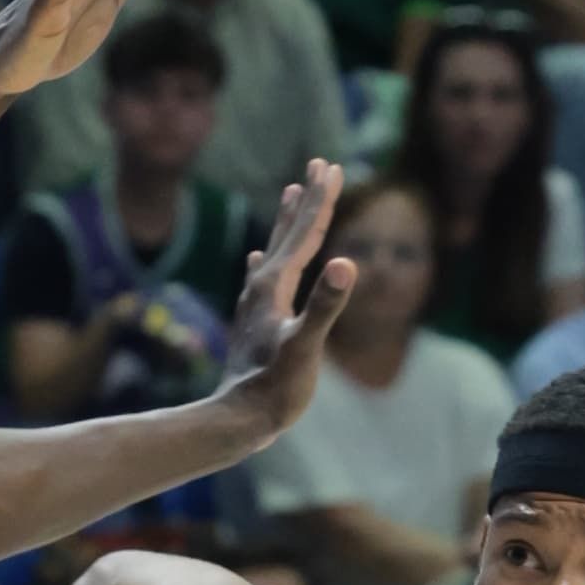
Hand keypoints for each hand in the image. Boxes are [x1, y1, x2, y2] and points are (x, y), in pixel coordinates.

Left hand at [211, 167, 355, 444]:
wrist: (237, 420)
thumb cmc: (276, 389)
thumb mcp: (306, 347)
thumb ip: (325, 305)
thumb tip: (347, 264)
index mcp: (276, 285)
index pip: (306, 232)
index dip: (322, 199)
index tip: (334, 166)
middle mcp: (262, 286)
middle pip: (290, 232)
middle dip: (308, 198)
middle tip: (319, 164)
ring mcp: (255, 303)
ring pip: (275, 250)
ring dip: (287, 221)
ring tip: (291, 193)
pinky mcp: (254, 322)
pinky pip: (263, 279)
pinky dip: (267, 261)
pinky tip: (258, 260)